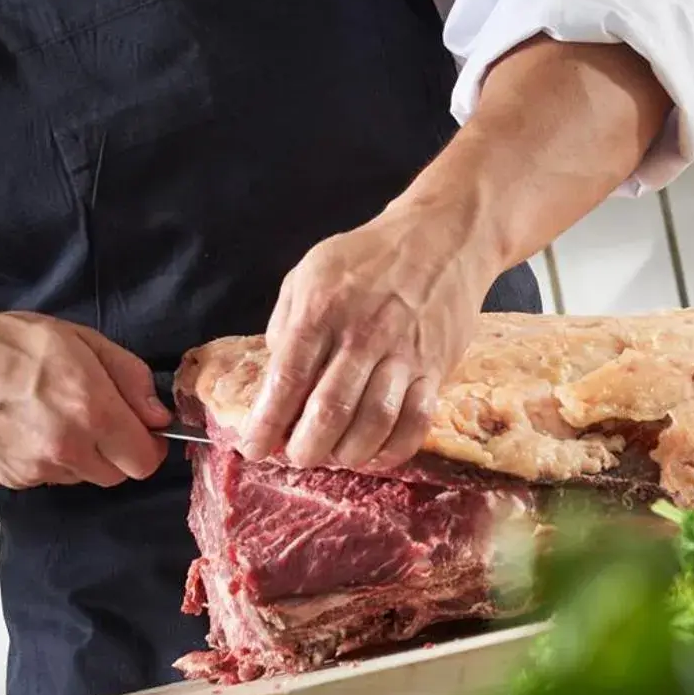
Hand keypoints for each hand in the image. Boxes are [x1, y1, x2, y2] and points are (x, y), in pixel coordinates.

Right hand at [0, 311, 168, 488]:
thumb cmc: (9, 344)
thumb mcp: (79, 339)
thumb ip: (128, 376)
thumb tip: (158, 415)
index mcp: (93, 408)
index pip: (146, 460)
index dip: (148, 445)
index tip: (139, 428)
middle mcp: (69, 447)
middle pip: (118, 474)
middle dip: (116, 451)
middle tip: (95, 417)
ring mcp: (39, 470)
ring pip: (83, 477)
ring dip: (82, 455)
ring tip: (52, 416)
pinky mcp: (14, 481)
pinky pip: (50, 477)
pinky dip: (49, 460)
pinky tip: (27, 428)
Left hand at [239, 207, 496, 470]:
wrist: (441, 238)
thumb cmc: (367, 258)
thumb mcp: (309, 273)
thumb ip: (287, 324)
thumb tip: (277, 380)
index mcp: (321, 310)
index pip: (288, 379)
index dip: (266, 422)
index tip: (252, 448)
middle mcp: (362, 335)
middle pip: (329, 411)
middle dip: (305, 448)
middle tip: (296, 455)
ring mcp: (403, 353)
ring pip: (373, 423)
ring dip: (347, 453)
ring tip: (333, 454)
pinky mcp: (436, 367)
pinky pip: (416, 422)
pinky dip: (393, 450)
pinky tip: (374, 454)